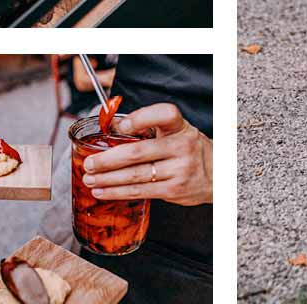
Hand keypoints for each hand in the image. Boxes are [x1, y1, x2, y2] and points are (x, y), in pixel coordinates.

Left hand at [81, 104, 211, 205]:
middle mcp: (181, 147)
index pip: (164, 115)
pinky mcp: (173, 190)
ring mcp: (178, 170)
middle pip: (139, 151)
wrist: (217, 174)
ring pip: (135, 175)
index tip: (118, 126)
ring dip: (108, 178)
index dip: (140, 118)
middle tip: (90, 162)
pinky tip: (103, 191)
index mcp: (180, 127)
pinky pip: (140, 192)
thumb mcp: (176, 131)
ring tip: (90, 178)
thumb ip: (148, 126)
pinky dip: (118, 192)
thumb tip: (111, 127)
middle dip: (108, 159)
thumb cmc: (190, 149)